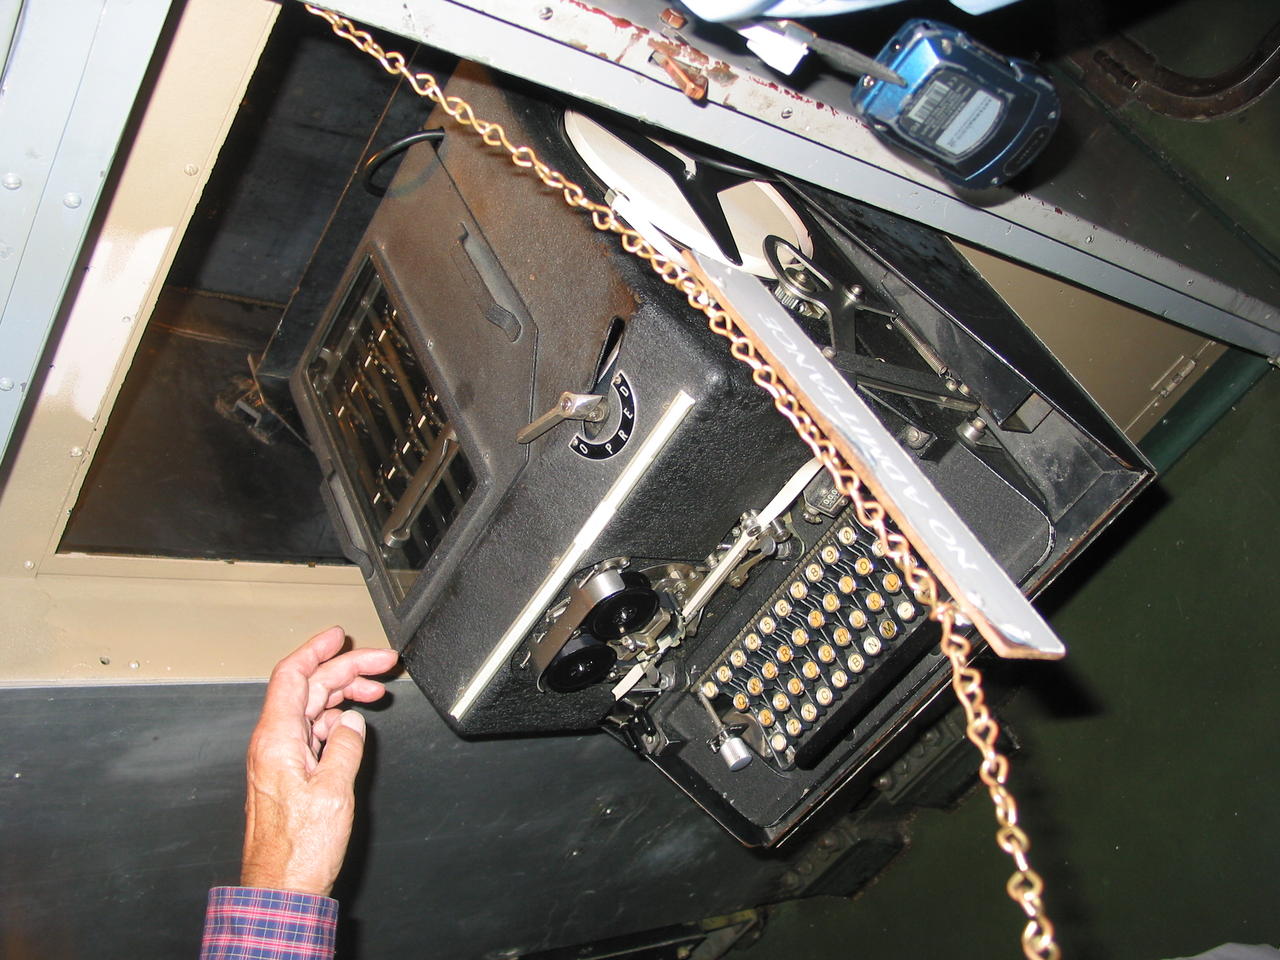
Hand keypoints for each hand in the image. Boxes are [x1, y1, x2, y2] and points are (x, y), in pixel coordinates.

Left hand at [240, 626, 399, 895]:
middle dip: (345, 670)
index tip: (340, 635)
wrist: (282, 888)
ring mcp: (280, 759)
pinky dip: (337, 720)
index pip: (292, 676)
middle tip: (383, 663)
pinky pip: (313, 732)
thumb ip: (345, 748)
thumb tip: (353, 723)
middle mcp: (273, 744)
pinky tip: (356, 723)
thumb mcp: (333, 791)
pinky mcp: (289, 775)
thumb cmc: (299, 850)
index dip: (316, 649)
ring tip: (377, 690)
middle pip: (308, 689)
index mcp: (276, 740)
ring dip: (344, 695)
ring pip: (313, 709)